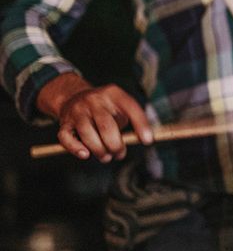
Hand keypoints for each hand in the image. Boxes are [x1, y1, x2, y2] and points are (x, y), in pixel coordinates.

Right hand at [37, 74, 152, 161]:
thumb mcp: (120, 107)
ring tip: (106, 157)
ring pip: (88, 134)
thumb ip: (130, 120)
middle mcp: (94, 100)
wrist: (73, 96)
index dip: (141, 124)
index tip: (148, 140)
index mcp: (113, 94)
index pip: (130, 107)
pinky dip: (76, 149)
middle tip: (120, 154)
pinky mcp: (65, 122)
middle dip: (116, 146)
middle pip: (107, 126)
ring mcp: (78, 110)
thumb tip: (144, 139)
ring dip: (100, 151)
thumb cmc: (105, 108)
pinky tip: (86, 154)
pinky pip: (67, 138)